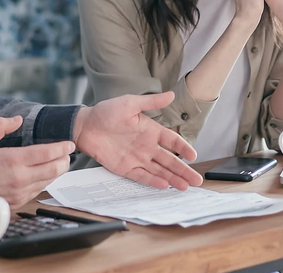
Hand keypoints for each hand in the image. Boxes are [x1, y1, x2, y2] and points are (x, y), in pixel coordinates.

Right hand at [0, 116, 74, 207]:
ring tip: (59, 163)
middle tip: (67, 154)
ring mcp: (21, 191)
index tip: (69, 144)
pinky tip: (45, 175)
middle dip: (65, 160)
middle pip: (54, 169)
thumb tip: (16, 119)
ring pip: (49, 181)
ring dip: (57, 171)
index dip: (61, 148)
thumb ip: (0, 126)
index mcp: (13, 160)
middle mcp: (20, 177)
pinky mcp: (19, 201)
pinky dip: (46, 181)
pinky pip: (39, 190)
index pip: (47, 153)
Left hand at [73, 92, 202, 190]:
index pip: (172, 141)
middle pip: (169, 160)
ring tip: (185, 187)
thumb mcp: (130, 103)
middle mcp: (146, 146)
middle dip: (183, 170)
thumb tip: (171, 95)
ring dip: (172, 178)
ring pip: (159, 170)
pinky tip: (164, 185)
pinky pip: (142, 175)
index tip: (193, 156)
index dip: (183, 148)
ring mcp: (137, 158)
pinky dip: (153, 181)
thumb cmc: (106, 112)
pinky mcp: (125, 167)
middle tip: (197, 180)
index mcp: (150, 130)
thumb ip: (151, 102)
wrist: (85, 126)